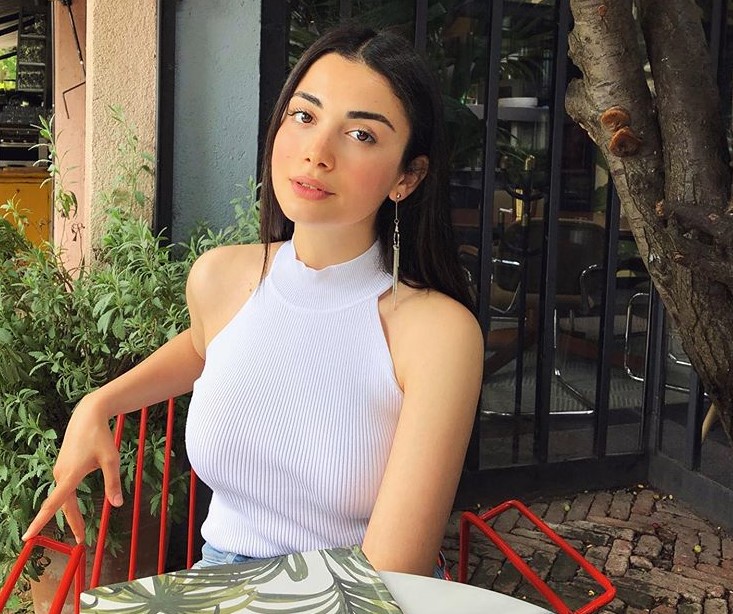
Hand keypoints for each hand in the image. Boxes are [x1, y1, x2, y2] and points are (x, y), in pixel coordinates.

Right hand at [22, 394, 123, 543]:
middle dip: (72, 523)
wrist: (88, 416)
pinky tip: (75, 508)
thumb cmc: (100, 436)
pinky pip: (64, 489)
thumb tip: (116, 504)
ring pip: (64, 498)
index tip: (28, 537)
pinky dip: (69, 502)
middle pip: (62, 505)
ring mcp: (60, 471)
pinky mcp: (62, 467)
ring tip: (81, 529)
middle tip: (80, 540)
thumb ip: (112, 482)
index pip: (53, 504)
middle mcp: (61, 474)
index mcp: (70, 475)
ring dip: (71, 513)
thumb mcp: (111, 459)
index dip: (40, 522)